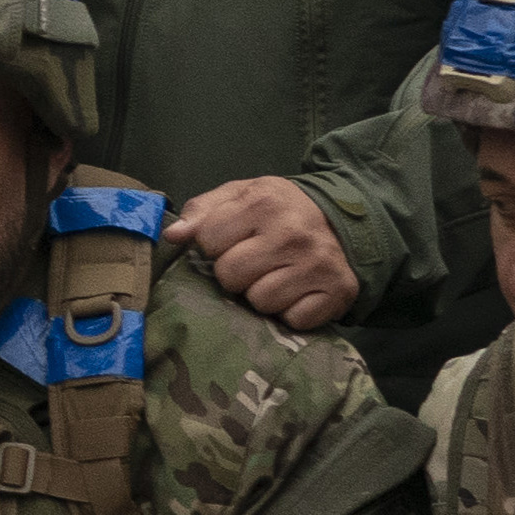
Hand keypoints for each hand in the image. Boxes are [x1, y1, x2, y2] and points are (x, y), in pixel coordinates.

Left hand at [170, 177, 356, 331]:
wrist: (340, 221)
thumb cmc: (278, 210)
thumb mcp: (239, 195)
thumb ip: (202, 211)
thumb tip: (173, 235)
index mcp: (263, 202)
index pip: (208, 241)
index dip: (214, 244)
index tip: (232, 240)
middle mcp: (292, 233)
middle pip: (230, 276)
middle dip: (235, 272)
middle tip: (254, 261)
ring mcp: (318, 264)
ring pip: (261, 302)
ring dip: (263, 293)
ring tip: (275, 275)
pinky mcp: (338, 291)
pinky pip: (294, 319)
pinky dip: (292, 312)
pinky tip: (298, 291)